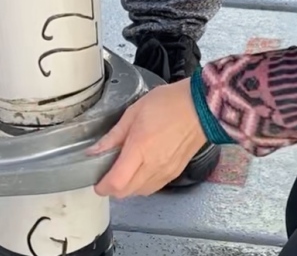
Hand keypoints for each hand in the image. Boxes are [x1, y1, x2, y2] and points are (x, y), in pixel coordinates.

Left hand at [88, 80, 206, 198]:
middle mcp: (153, 165)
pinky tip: (141, 169)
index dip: (103, 187)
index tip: (97, 181)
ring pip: (140, 192)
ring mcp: (166, 171)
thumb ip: (113, 135)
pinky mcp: (175, 172)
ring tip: (125, 169)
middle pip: (126, 192)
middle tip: (107, 174)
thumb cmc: (169, 103)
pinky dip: (143, 184)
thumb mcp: (134, 112)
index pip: (116, 182)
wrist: (201, 107)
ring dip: (128, 187)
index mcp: (140, 148)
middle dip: (113, 188)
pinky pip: (154, 187)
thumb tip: (95, 150)